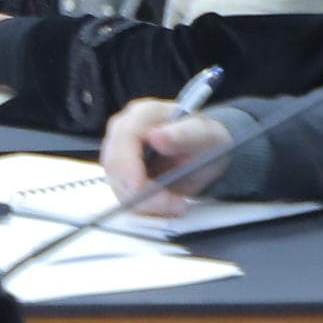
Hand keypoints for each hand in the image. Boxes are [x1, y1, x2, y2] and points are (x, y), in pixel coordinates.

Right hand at [101, 97, 234, 217]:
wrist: (206, 150)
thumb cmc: (204, 137)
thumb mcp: (203, 134)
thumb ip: (182, 134)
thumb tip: (156, 136)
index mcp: (141, 114)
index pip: (123, 140)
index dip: (129, 168)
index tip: (145, 191)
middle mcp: (123, 132)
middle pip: (116, 168)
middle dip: (142, 193)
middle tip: (175, 204)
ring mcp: (120, 154)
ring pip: (119, 186)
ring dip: (147, 204)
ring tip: (177, 204)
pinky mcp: (123, 175)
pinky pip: (126, 197)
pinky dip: (146, 207)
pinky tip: (167, 205)